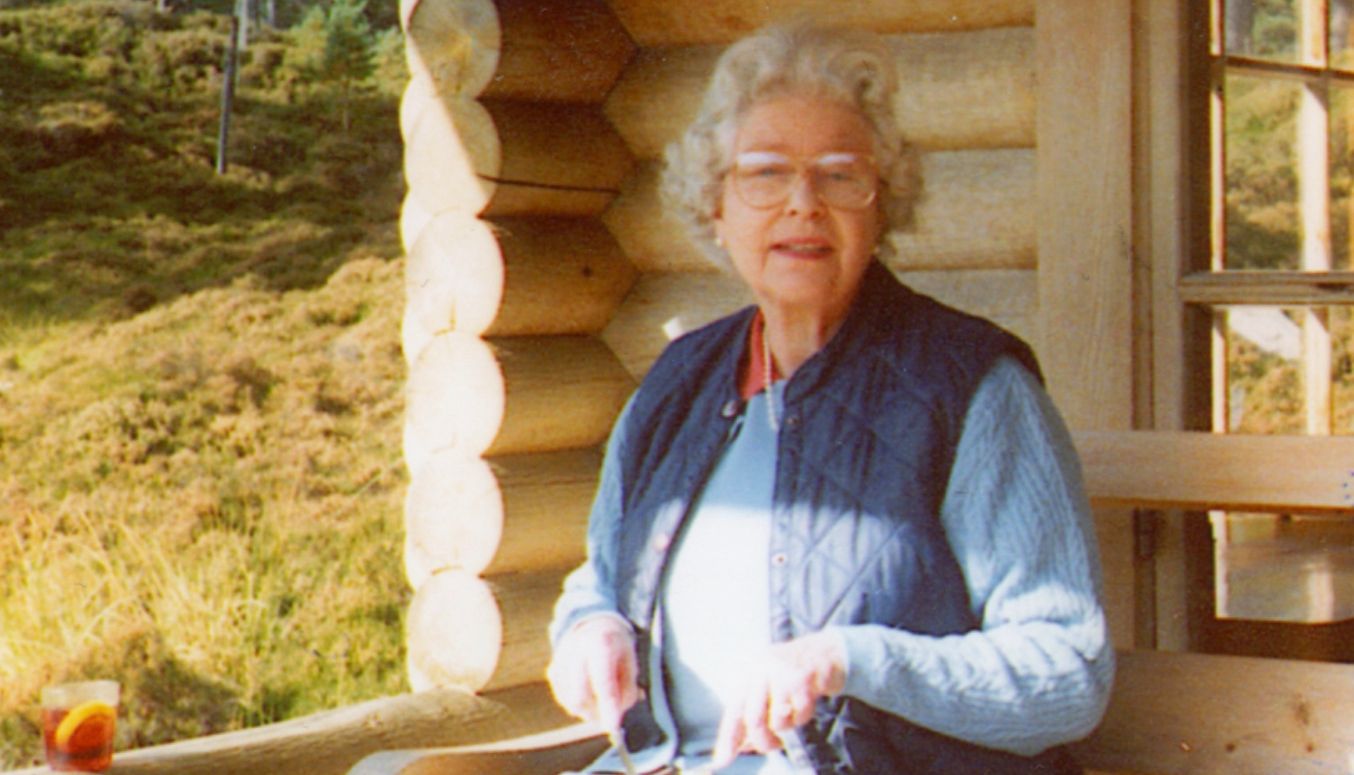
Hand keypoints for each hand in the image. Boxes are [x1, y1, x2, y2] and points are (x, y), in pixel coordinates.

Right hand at [547, 615, 641, 730]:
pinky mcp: (552, 670)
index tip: (613, 726)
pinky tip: (588, 689)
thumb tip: (616, 715)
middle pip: (581, 696)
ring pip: (571, 702)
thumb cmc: (616, 647)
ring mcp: (560, 660)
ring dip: (588, 708)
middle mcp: (576, 649)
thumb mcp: (630, 661)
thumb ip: (627, 688)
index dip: (608, 707)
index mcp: (601, 643)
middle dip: (597, 711)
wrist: (592, 624)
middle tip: (610, 710)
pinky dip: (578, 702)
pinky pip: (564, 699)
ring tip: (601, 695)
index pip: (603, 682)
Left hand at [712, 631, 845, 767]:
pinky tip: (809, 700)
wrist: (827, 650)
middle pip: (753, 719)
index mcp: (747, 671)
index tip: (722, 762)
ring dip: (789, 725)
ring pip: (779, 720)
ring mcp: (781, 670)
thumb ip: (755, 715)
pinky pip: (800, 713)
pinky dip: (805, 715)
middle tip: (775, 745)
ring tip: (796, 710)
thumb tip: (742, 748)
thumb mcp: (769, 689)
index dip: (728, 738)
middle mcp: (759, 667)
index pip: (734, 711)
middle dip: (764, 741)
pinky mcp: (802, 676)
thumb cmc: (794, 675)